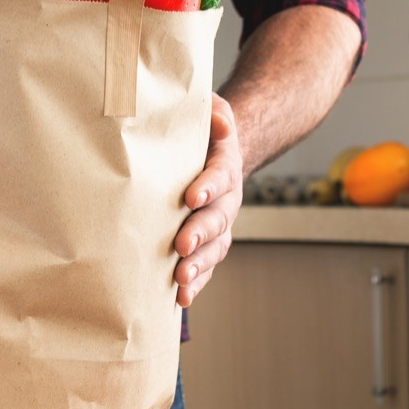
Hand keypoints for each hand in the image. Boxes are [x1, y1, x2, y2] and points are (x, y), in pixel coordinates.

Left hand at [174, 94, 241, 306]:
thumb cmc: (200, 130)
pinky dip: (197, 281)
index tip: (191, 196)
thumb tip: (220, 122)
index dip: (208, 186)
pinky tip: (181, 297)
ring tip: (181, 280)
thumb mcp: (207, 110)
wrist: (211, 151)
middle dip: (200, 232)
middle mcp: (227, 198)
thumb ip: (213, 112)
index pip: (219, 175)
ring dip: (199, 264)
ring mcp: (219, 223)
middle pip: (219, 218)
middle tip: (181, 244)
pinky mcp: (207, 242)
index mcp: (224, 165)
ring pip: (216, 247)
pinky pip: (207, 264)